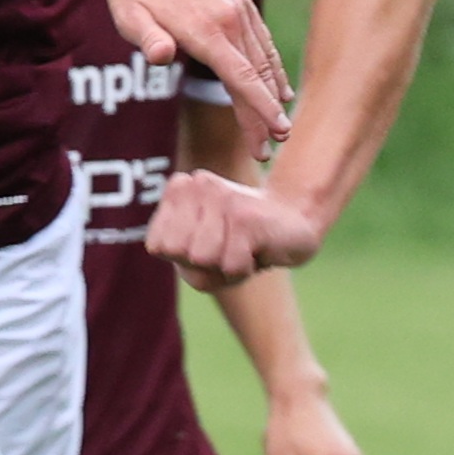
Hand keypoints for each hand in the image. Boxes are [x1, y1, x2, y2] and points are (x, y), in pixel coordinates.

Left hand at [103, 0, 287, 141]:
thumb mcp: (128, 12)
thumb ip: (147, 37)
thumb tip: (161, 57)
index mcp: (205, 29)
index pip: (241, 78)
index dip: (259, 109)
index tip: (275, 133)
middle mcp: (231, 20)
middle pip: (257, 76)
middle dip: (267, 114)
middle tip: (273, 146)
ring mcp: (240, 10)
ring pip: (265, 59)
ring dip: (274, 94)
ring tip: (278, 125)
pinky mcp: (242, 3)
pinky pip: (264, 41)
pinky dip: (274, 67)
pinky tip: (279, 87)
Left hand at [146, 171, 322, 288]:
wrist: (295, 227)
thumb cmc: (241, 245)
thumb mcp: (197, 255)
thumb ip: (177, 251)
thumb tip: (196, 253)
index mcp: (179, 190)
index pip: (158, 245)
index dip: (182, 259)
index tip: (206, 247)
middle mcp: (198, 185)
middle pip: (178, 251)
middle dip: (202, 263)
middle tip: (226, 248)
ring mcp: (222, 197)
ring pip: (202, 258)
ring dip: (224, 266)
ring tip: (241, 248)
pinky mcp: (246, 216)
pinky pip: (231, 266)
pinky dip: (245, 269)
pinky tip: (257, 249)